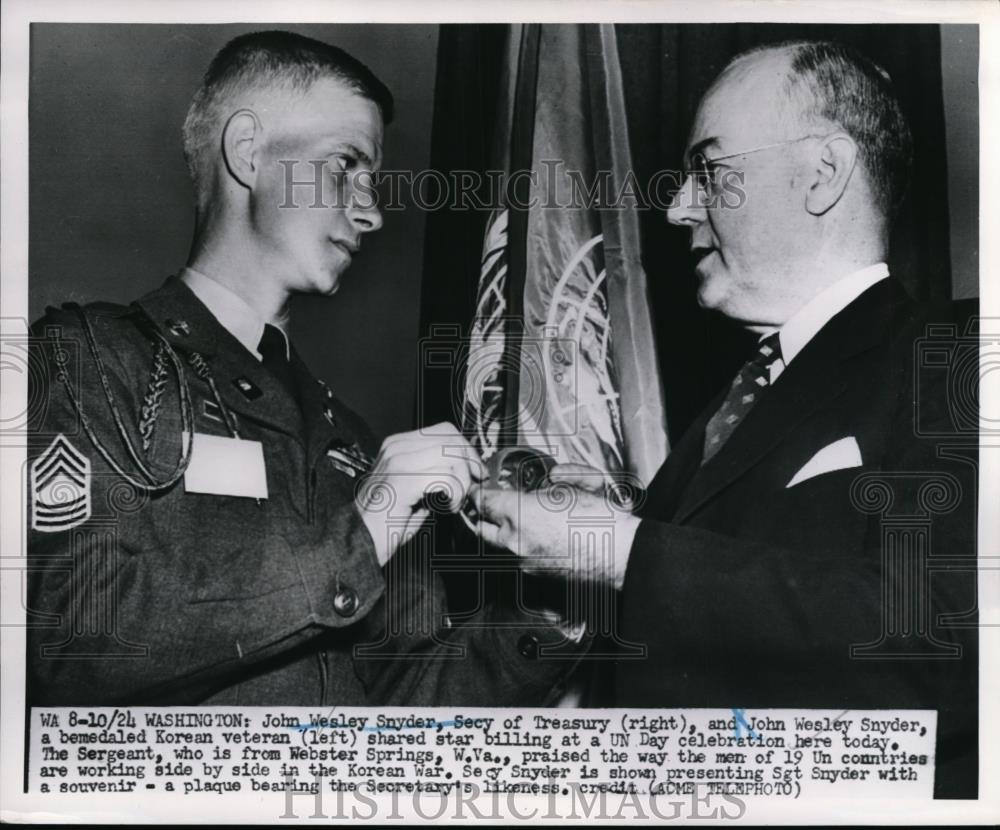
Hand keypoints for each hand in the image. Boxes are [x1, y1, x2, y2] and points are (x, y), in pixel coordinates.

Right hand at [356, 422, 482, 564]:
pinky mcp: (402, 481)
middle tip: (469, 489)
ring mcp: (397, 462)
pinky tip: (446, 508)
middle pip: (451, 439)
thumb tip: (465, 469)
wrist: (359, 542)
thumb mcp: (414, 490)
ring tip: (453, 502)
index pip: (445, 431)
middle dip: (469, 464)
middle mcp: (396, 448)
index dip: (466, 450)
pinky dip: (454, 494)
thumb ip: (434, 472)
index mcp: (398, 445)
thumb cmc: (385, 522)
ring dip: (462, 482)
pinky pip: (446, 477)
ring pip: (451, 455)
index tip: (474, 472)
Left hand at [472, 482, 639, 589]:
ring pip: (495, 547)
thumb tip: (550, 479)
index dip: (478, 491)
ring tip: (510, 520)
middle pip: (480, 528)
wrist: (621, 557)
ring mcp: (522, 562)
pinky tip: (532, 537)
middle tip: (487, 505)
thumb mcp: (576, 486)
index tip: (480, 487)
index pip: (483, 501)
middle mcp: (514, 542)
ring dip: (498, 533)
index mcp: (520, 514)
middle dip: (481, 515)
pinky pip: (513, 559)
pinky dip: (515, 547)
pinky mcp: (534, 576)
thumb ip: (555, 479)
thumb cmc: (602, 520)